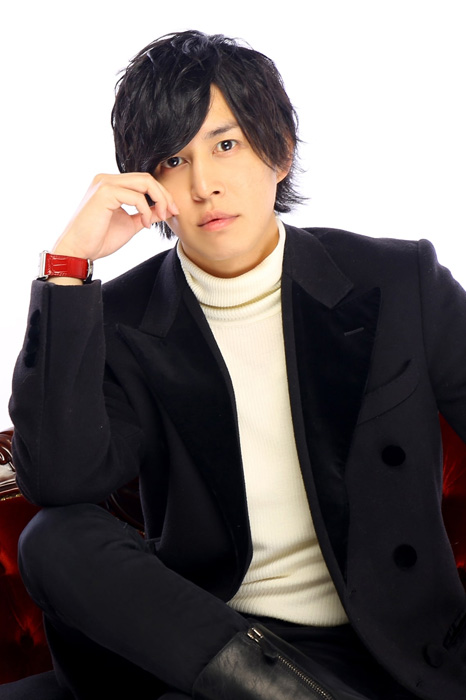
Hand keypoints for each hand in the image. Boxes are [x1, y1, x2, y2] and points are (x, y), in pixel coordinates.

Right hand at [51, 172, 178, 260]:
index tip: (172, 211)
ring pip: (144, 182)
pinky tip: (144, 224)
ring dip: (159, 200)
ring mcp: (104, 183)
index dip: (161, 194)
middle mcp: (106, 179)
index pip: (143, 181)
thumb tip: (165, 209)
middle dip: (164, 195)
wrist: (79, 251)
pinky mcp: (104, 192)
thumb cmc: (99, 239)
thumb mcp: (130, 224)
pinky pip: (136, 196)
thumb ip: (146, 214)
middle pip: (146, 178)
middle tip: (172, 212)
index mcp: (111, 184)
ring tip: (159, 218)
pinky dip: (146, 210)